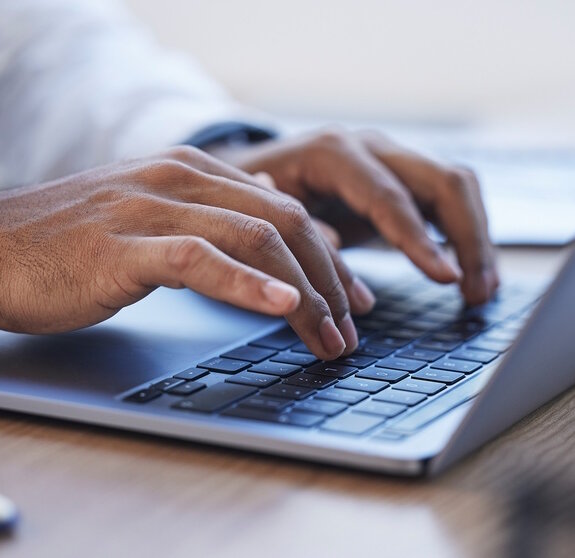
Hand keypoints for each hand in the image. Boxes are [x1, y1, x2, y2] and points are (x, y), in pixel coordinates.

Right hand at [0, 146, 376, 359]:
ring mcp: (153, 208)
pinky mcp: (125, 246)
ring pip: (255, 240)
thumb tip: (268, 213)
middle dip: (329, 280)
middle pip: (284, 224)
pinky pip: (200, 259)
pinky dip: (246, 283)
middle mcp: (182, 179)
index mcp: (194, 171)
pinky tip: (281, 306)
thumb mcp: (157, 216)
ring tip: (329, 335)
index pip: (286, 210)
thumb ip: (213, 214)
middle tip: (352, 326)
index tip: (353, 297)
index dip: (329, 257)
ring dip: (303, 293)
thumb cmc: (77, 242)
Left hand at [209, 128, 499, 304]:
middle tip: (477, 293)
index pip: (389, 195)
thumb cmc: (254, 195)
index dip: (418, 239)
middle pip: (443, 181)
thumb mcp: (263, 213)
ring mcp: (390, 161)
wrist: (253, 171)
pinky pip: (447, 201)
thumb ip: (298, 232)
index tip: (445, 278)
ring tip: (481, 291)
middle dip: (468, 238)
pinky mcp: (399, 181)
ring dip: (476, 239)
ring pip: (456, 188)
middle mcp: (371, 148)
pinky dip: (464, 236)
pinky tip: (469, 272)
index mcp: (333, 153)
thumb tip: (336, 257)